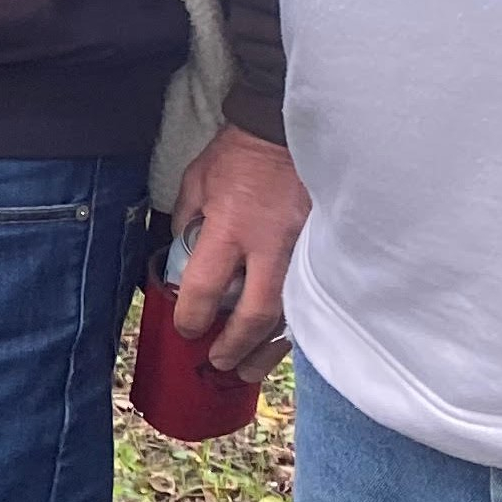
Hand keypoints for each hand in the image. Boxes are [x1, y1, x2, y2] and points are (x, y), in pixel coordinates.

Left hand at [167, 126, 308, 381]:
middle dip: (234, 345)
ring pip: (289, 315)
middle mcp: (269, 244)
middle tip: (217, 361)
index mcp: (229, 226)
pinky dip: (293, 327)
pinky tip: (280, 343)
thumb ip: (187, 225)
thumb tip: (179, 263)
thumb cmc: (237, 156)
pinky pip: (309, 298)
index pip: (207, 287)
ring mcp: (303, 249)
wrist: (285, 130)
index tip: (185, 327)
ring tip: (247, 371)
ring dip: (267, 349)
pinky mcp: (323, 249)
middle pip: (255, 313)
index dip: (192, 315)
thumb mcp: (195, 184)